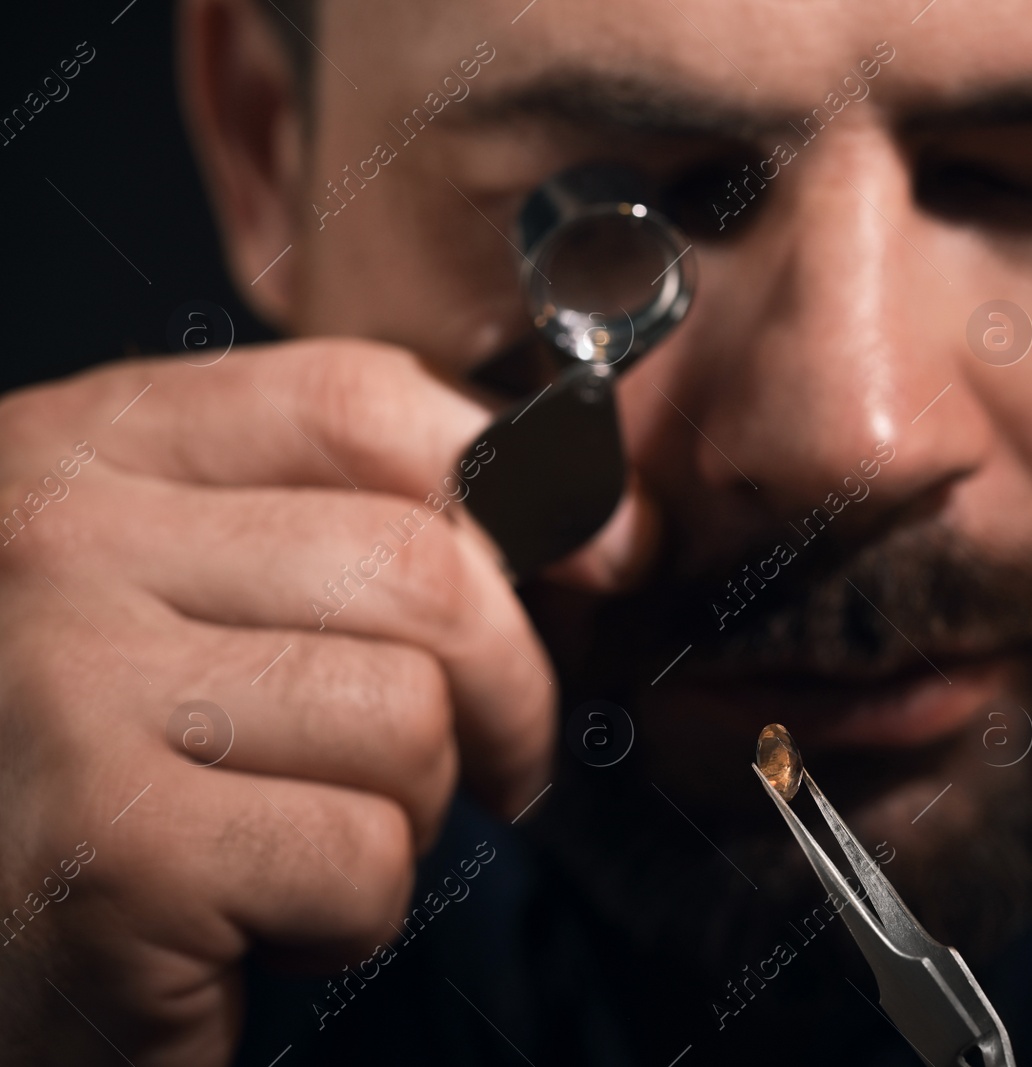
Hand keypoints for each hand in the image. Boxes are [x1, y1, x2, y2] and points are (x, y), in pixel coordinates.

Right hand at [0, 340, 553, 1064]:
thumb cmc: (78, 770)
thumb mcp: (166, 589)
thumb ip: (327, 522)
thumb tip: (589, 520)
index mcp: (86, 449)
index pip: (358, 402)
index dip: (507, 479)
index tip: (583, 555)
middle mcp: (62, 542)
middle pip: (418, 567)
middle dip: (506, 687)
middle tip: (494, 759)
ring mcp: (74, 687)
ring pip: (408, 716)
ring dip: (410, 810)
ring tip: (310, 838)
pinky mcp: (116, 852)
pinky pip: (362, 855)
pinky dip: (353, 916)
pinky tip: (260, 921)